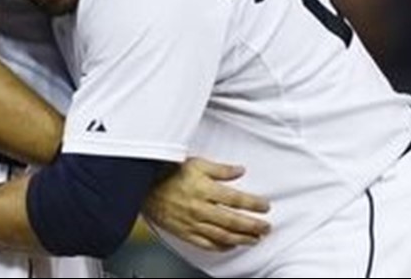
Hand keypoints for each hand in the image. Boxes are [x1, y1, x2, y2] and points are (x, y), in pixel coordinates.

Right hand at [141, 157, 269, 251]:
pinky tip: (231, 245)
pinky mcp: (184, 233)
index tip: (265, 206)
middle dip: (253, 226)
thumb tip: (240, 170)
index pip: (236, 199)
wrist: (144, 187)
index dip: (254, 204)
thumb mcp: (197, 163)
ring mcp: (192, 223)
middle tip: (266, 227)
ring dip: (242, 239)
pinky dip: (221, 247)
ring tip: (255, 239)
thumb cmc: (169, 173)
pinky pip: (206, 244)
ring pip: (222, 236)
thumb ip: (220, 169)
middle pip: (233, 221)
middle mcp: (200, 208)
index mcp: (204, 189)